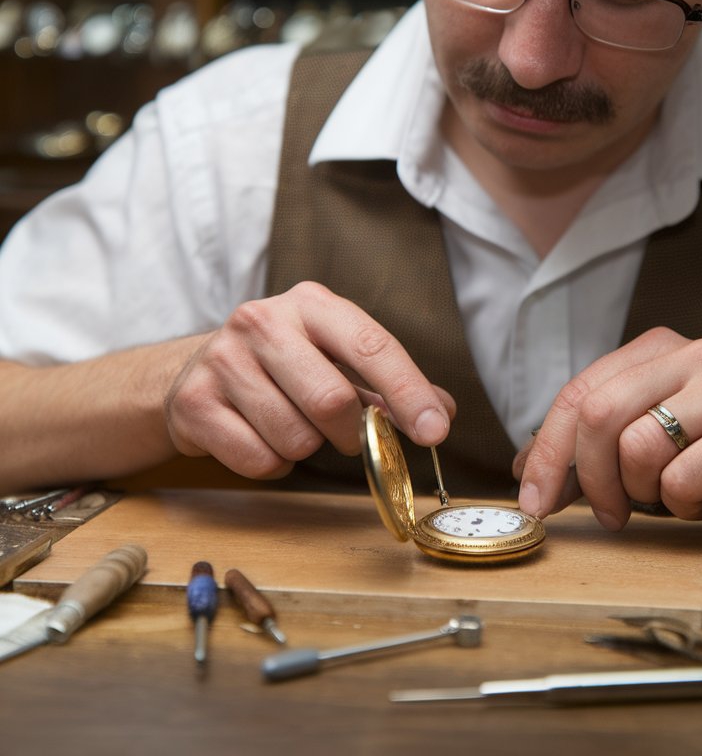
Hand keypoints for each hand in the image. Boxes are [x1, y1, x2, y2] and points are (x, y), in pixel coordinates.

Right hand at [164, 281, 454, 478]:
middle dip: (349, 433)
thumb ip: (388, 384)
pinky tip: (260, 436)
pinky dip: (272, 463)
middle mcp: (264, 320)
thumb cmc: (284, 364)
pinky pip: (258, 460)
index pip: (372, 346)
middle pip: (331, 401)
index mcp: (312, 304)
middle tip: (346, 436)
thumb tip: (442, 411)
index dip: (408, 392)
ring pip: (294, 437)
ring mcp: (223, 359)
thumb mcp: (336, 357)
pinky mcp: (193, 402)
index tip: (435, 431)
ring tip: (291, 425)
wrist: (193, 369)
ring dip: (306, 448)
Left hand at [516, 327, 701, 534]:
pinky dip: (686, 504)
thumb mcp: (638, 449)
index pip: (577, 393)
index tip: (533, 501)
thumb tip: (524, 475)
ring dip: (647, 493)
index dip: (546, 452)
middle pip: (599, 415)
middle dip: (591, 480)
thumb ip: (585, 452)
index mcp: (655, 350)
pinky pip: (682, 478)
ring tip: (677, 493)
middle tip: (610, 514)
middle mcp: (691, 354)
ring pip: (637, 448)